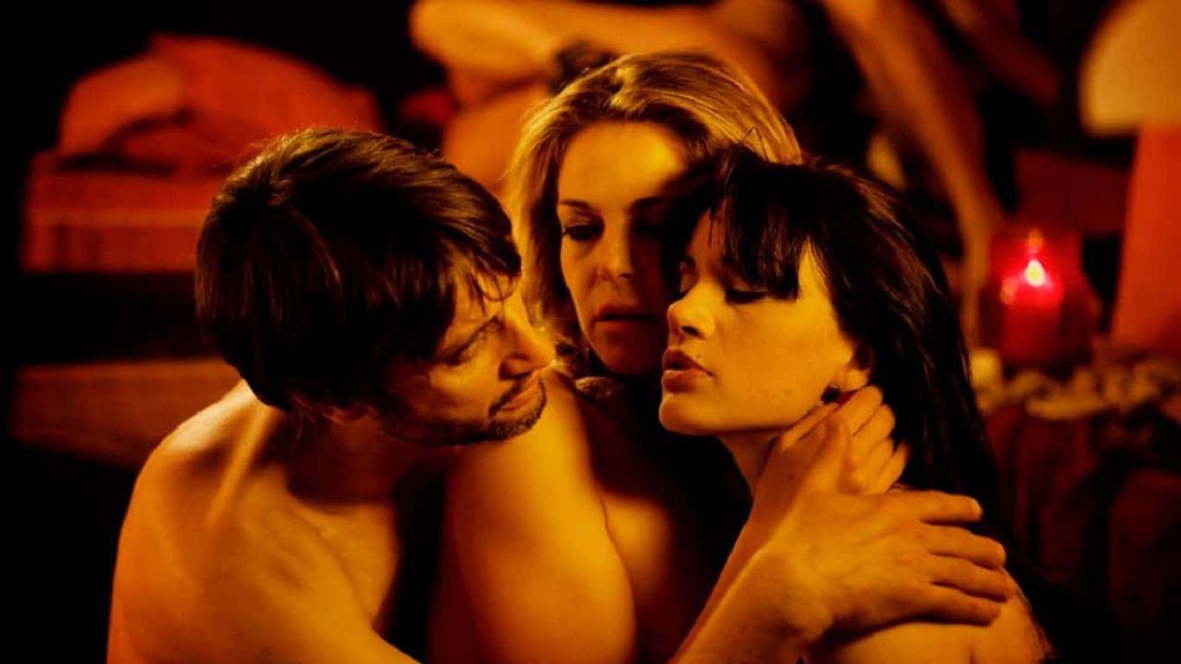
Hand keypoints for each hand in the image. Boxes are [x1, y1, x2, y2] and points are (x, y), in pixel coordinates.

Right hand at [741, 418, 1010, 644]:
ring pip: (966, 571)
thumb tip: (835, 421)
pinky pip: (956, 603)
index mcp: (889, 507)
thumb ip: (829, 454)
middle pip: (960, 540)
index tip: (976, 510)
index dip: (959, 507)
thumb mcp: (812, 487)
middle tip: (1000, 555)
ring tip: (1004, 587)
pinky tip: (991, 612)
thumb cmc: (797, 536)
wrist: (795, 581)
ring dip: (989, 580)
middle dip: (984, 548)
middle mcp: (909, 534)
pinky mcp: (913, 598)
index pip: (935, 503)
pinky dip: (977, 607)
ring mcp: (915, 566)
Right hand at [769, 387, 908, 497]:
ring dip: (886, 434)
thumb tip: (835, 403)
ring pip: (894, 441)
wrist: (782, 538)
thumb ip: (811, 420)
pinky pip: (899, 465)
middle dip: (879, 411)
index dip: (869, 393)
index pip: (868, 401)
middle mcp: (856, 455)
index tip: (864, 395)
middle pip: (886, 418)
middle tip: (869, 413)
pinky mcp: (879, 496)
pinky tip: (882, 455)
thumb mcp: (784, 445)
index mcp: (831, 438)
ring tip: (872, 435)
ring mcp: (871, 477)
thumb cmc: (777, 489)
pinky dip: (895, 455)